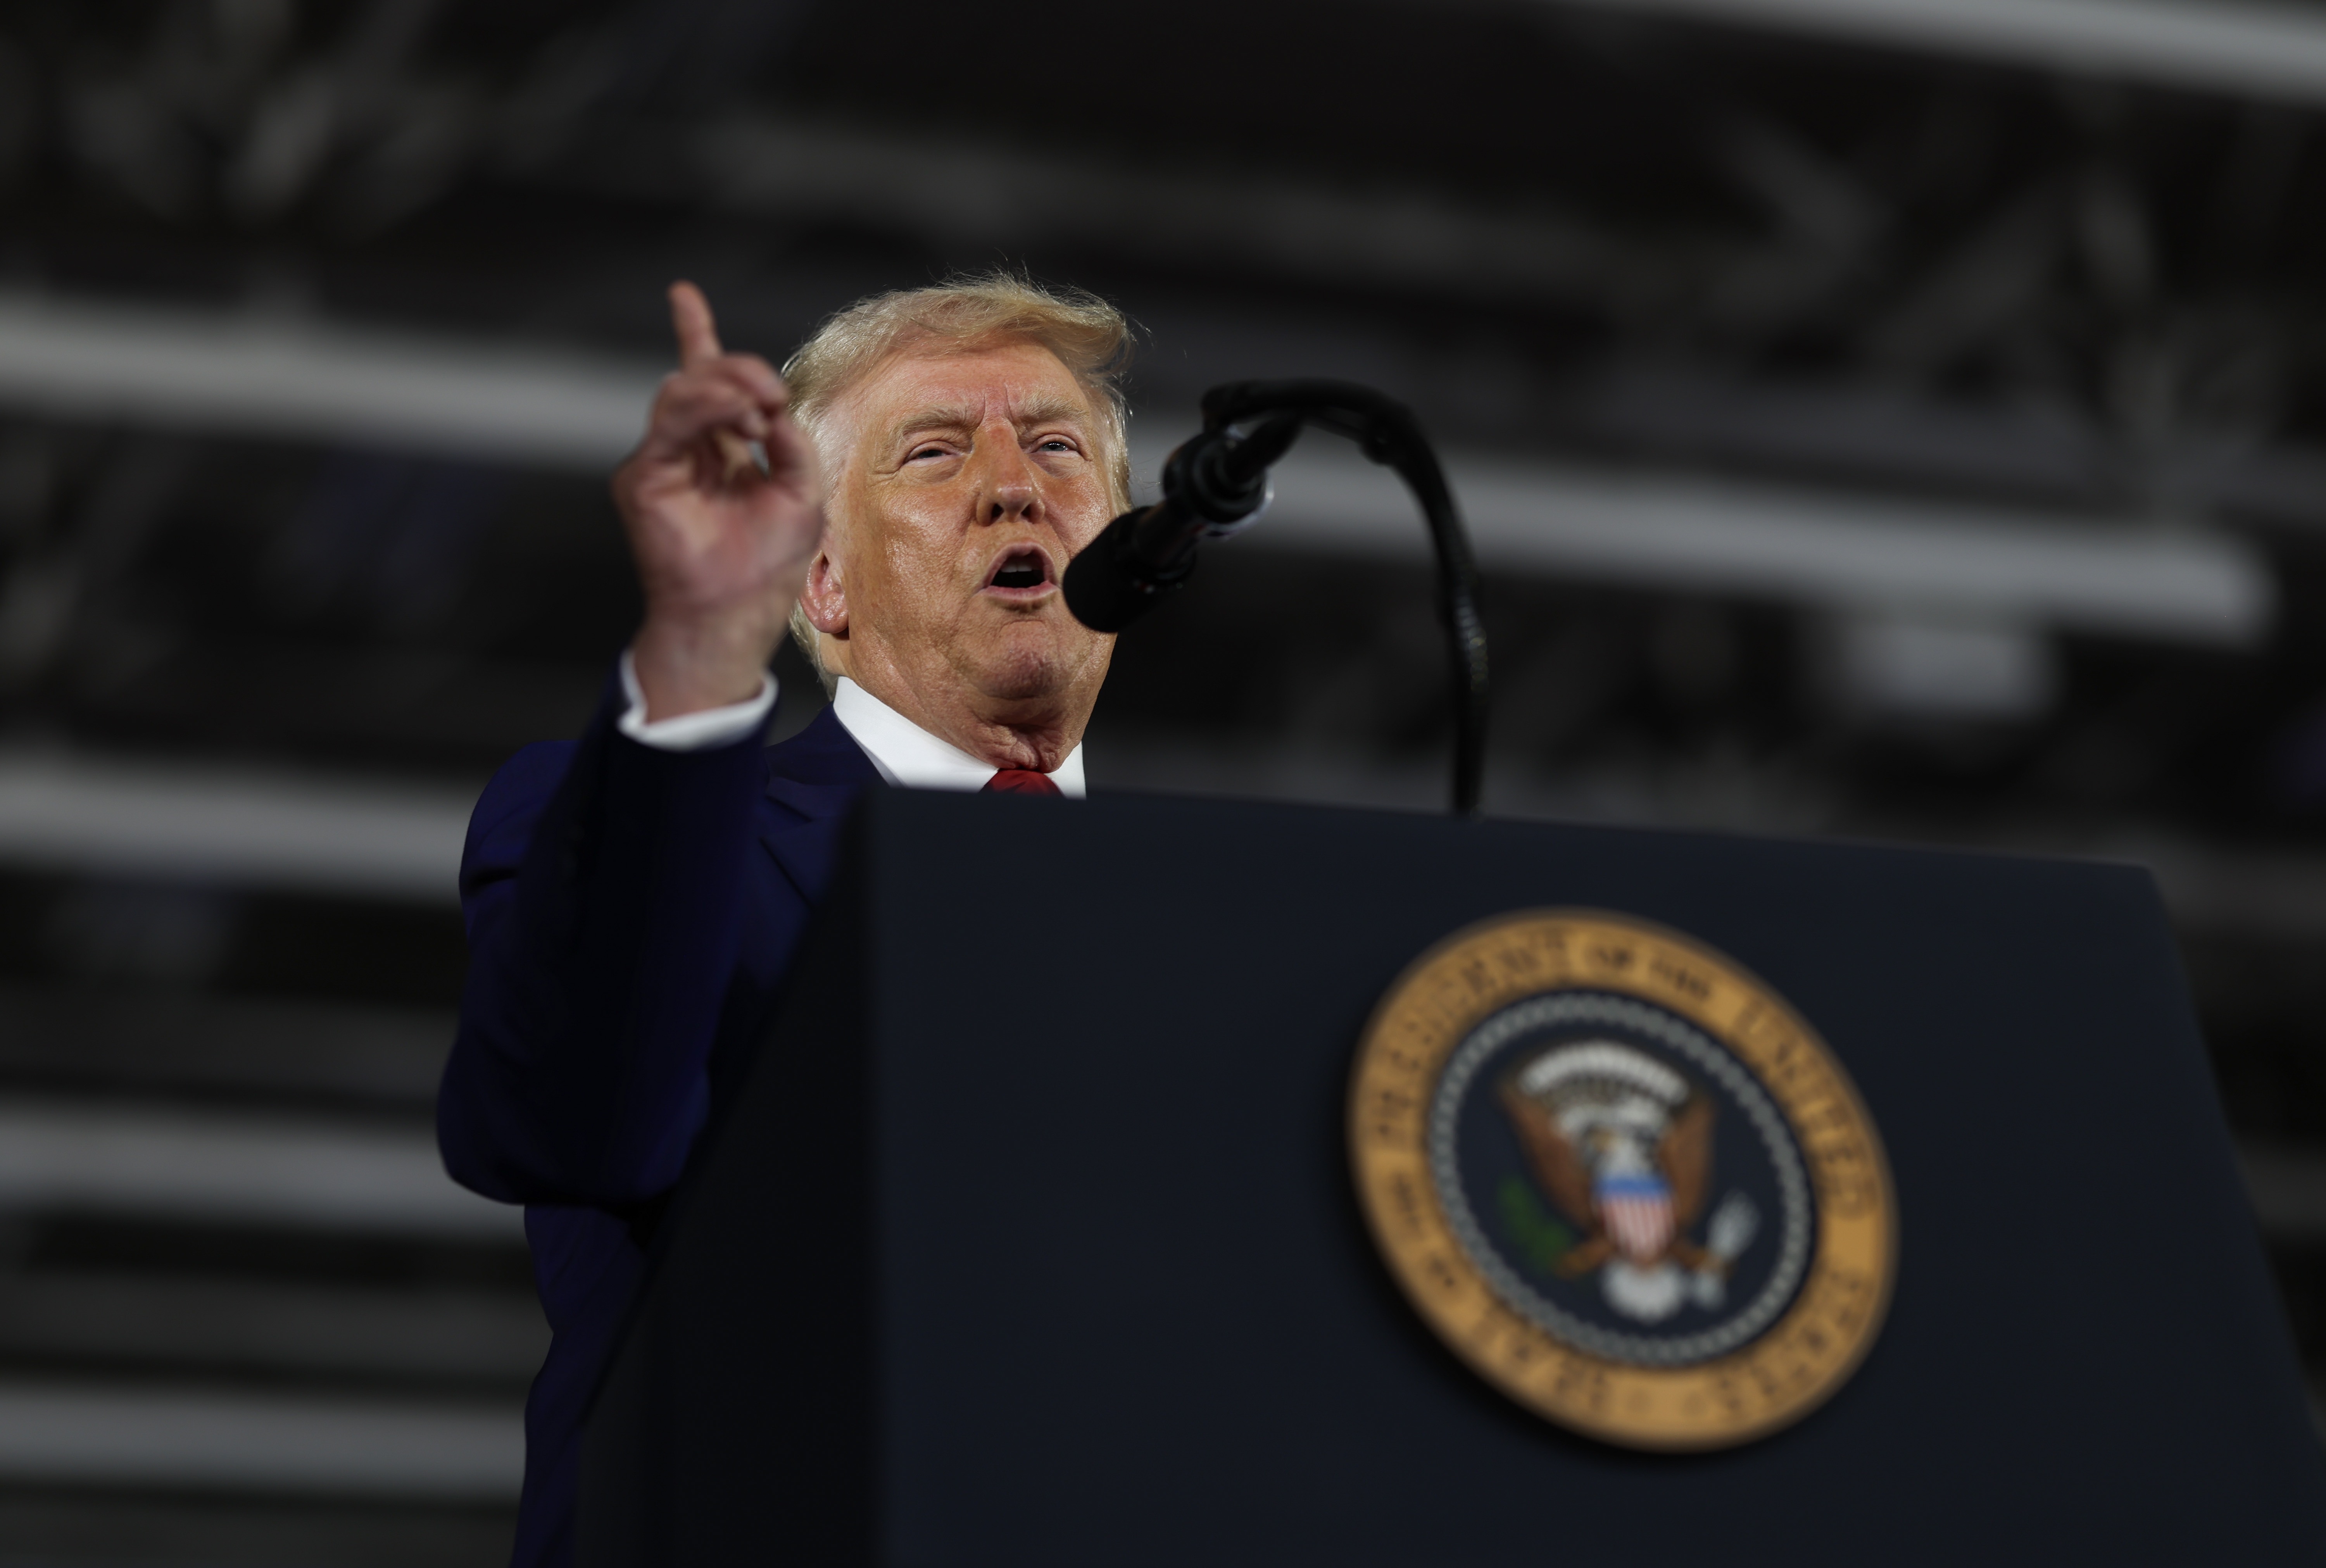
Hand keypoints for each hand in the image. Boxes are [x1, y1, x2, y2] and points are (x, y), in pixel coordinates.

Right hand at [614, 281, 823, 720]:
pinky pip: (669, 426)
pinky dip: (706, 410)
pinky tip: (740, 416)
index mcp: (719, 450)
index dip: (692, 335)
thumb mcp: (801, 495)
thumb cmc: (766, 567)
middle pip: (696, 379)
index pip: (703, 382)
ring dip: (724, 387)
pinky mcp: (644, 481)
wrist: (735, 617)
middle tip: (770, 390)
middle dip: (735, 369)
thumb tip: (773, 409)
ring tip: (759, 404)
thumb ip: (789, 445)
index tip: (681, 296)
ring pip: (679, 394)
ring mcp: (660, 464)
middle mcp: (685, 451)